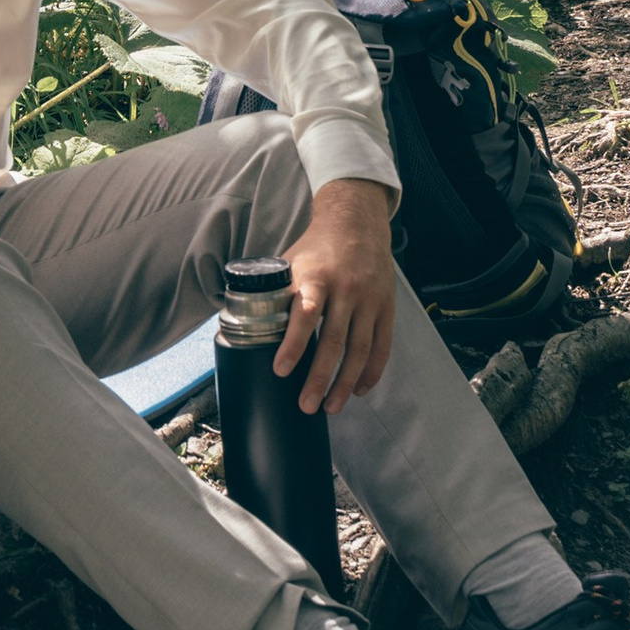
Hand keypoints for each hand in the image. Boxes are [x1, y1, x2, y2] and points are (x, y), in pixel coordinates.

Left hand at [276, 179, 398, 413]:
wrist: (357, 222)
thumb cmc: (316, 248)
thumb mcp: (291, 262)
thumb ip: (276, 293)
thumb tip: (242, 323)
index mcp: (316, 277)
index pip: (304, 315)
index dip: (292, 345)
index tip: (280, 370)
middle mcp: (345, 289)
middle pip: (334, 341)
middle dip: (319, 378)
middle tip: (306, 405)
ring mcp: (369, 300)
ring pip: (360, 350)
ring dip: (344, 383)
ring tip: (330, 407)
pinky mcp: (386, 307)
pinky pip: (381, 345)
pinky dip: (371, 371)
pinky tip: (358, 390)